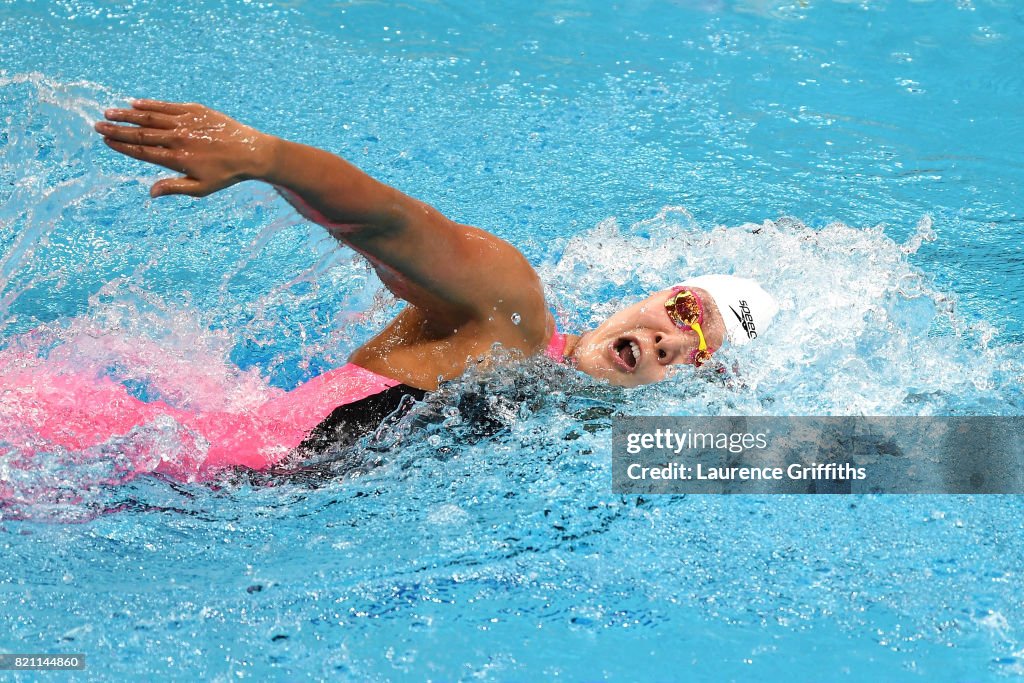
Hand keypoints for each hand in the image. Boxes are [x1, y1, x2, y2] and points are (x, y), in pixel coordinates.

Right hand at [94, 99, 276, 197]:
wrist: (251, 152)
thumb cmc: (225, 174)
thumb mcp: (201, 188)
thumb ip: (174, 188)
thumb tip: (150, 193)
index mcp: (177, 159)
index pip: (142, 151)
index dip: (122, 146)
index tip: (106, 142)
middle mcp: (179, 139)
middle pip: (141, 133)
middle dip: (117, 129)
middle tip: (97, 126)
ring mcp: (186, 122)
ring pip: (151, 116)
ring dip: (128, 114)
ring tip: (109, 113)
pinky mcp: (195, 110)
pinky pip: (168, 106)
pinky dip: (150, 104)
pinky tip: (134, 103)